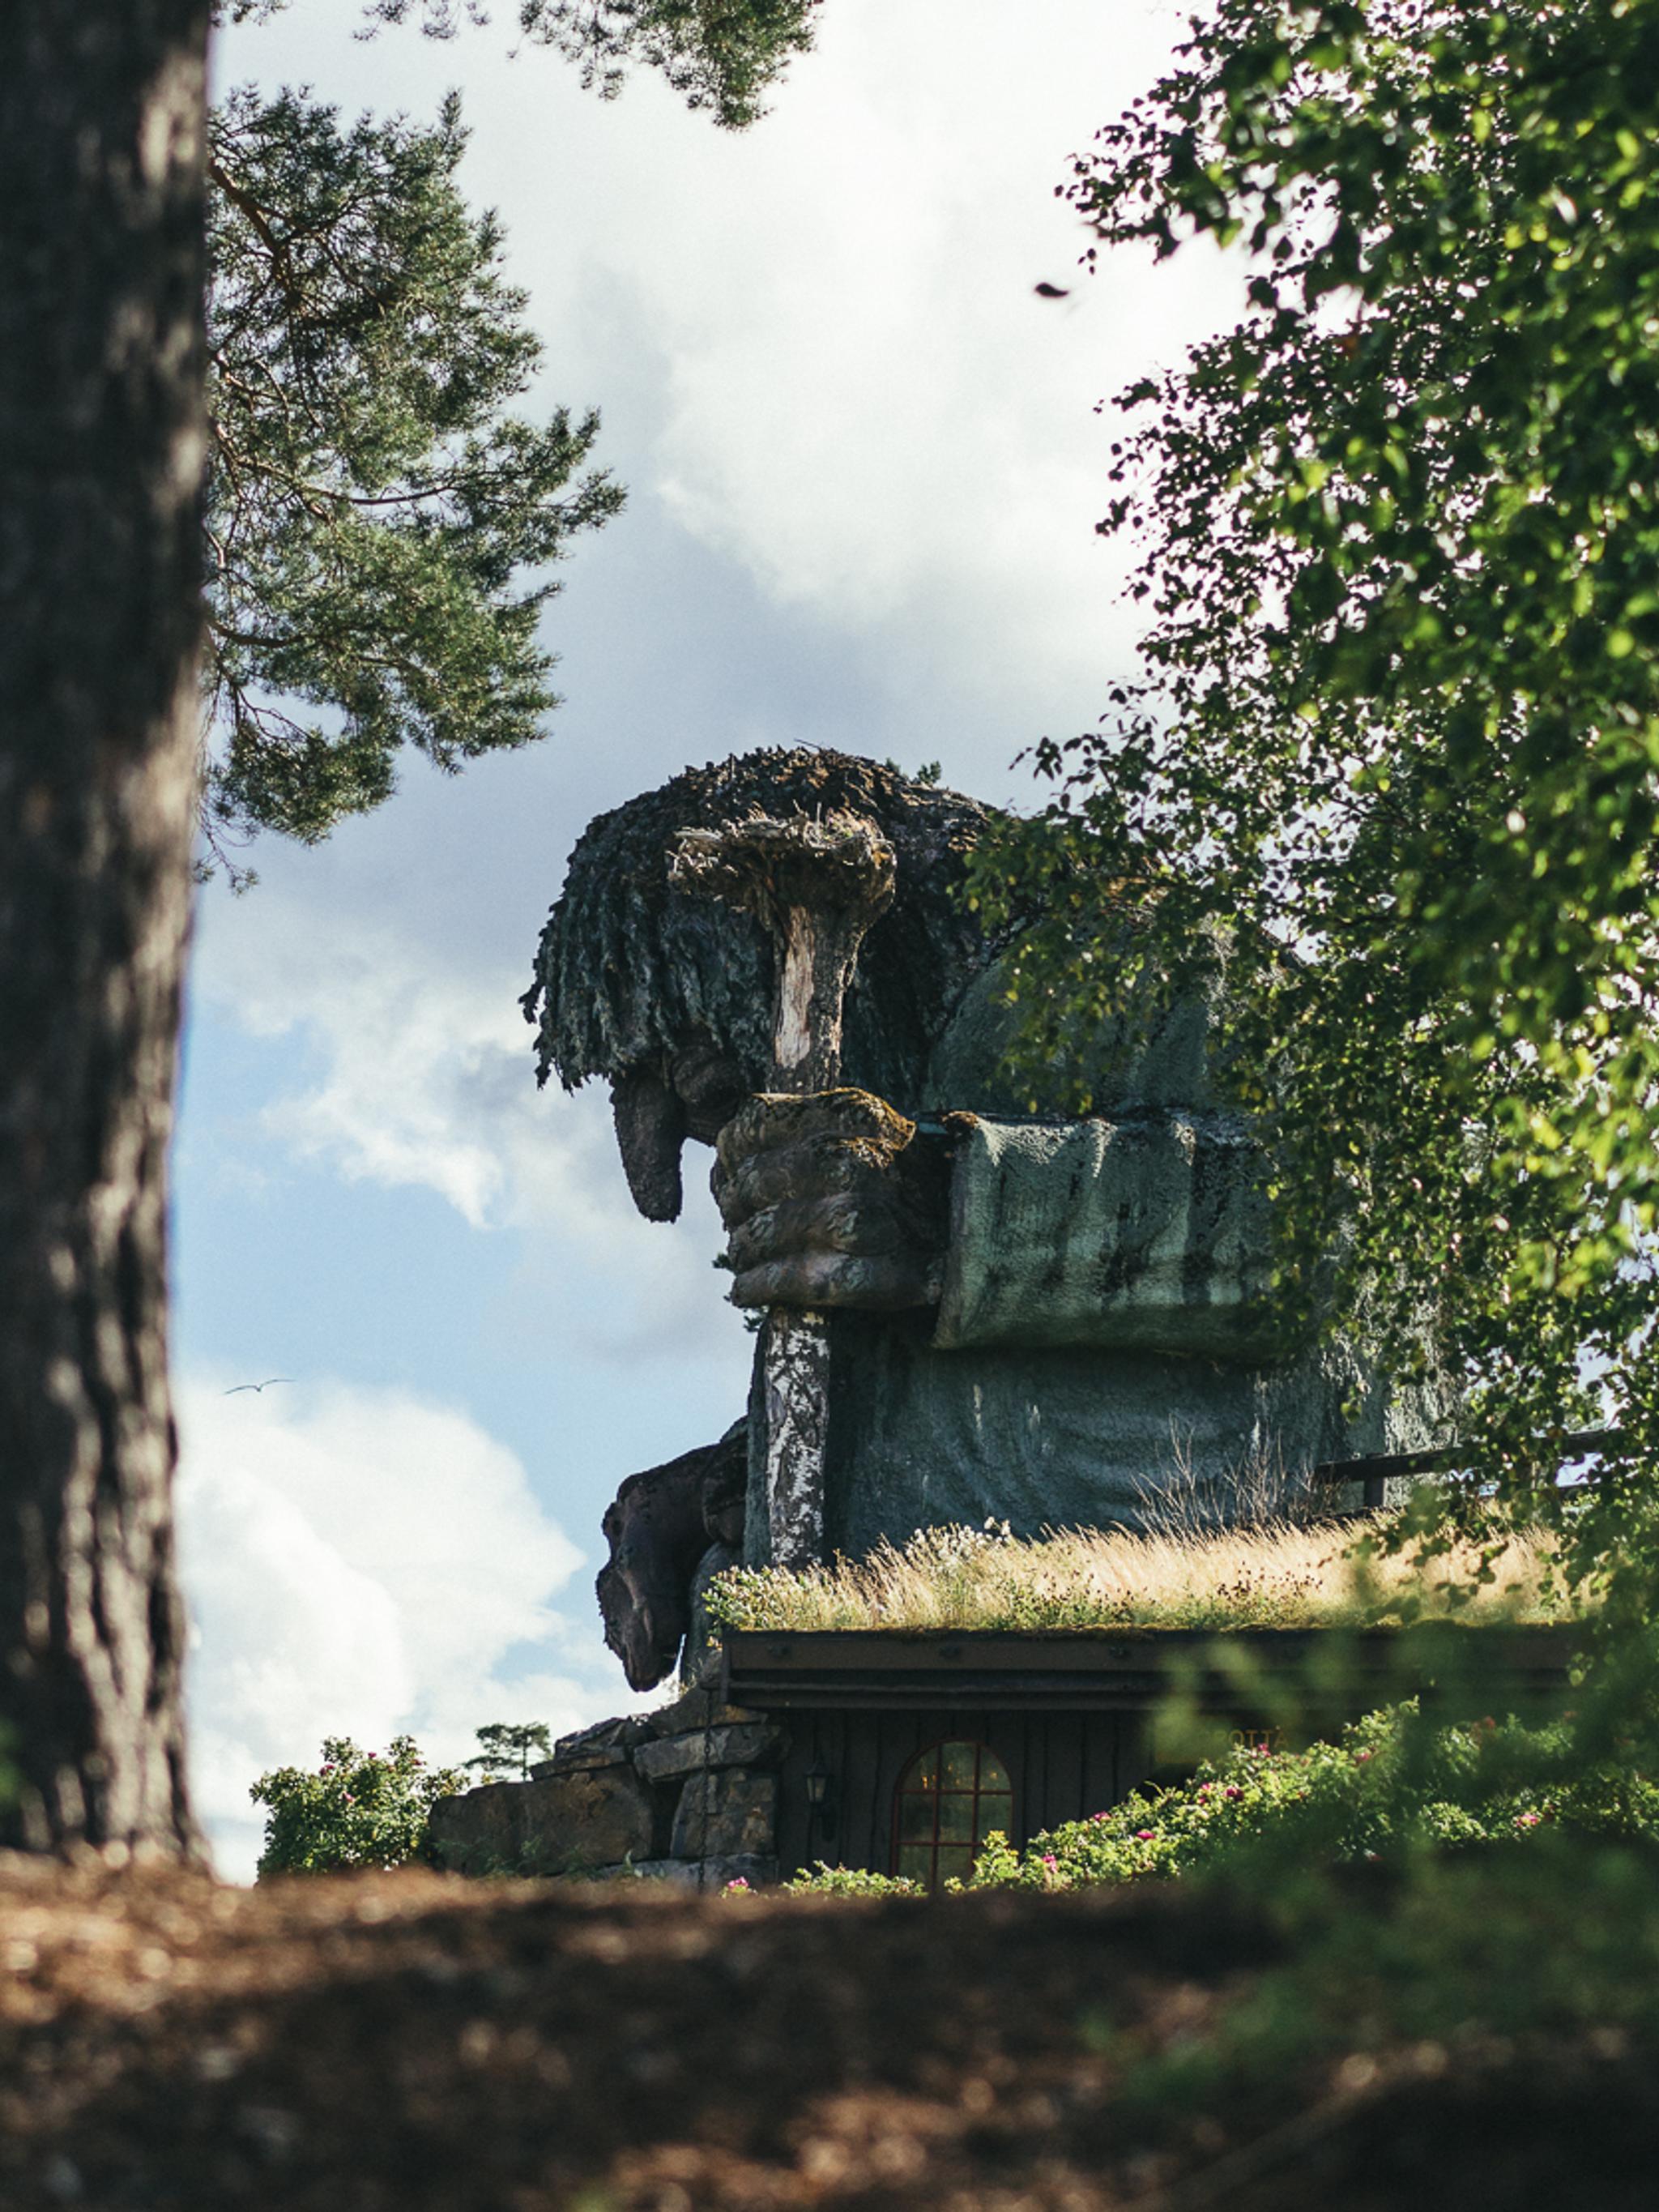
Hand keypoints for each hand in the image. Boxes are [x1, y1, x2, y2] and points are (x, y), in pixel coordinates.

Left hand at [712, 1088, 946, 1311]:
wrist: (972, 1229)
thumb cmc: (901, 1177)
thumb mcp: (863, 1129)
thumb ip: (802, 1128)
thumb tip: (725, 1150)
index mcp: (850, 1115)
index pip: (753, 1126)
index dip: (731, 1156)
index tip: (729, 1174)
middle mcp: (854, 1161)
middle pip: (754, 1183)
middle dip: (735, 1207)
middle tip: (737, 1221)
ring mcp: (862, 1219)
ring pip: (767, 1234)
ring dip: (743, 1250)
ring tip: (743, 1256)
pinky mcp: (869, 1275)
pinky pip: (790, 1281)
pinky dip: (758, 1287)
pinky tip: (745, 1290)